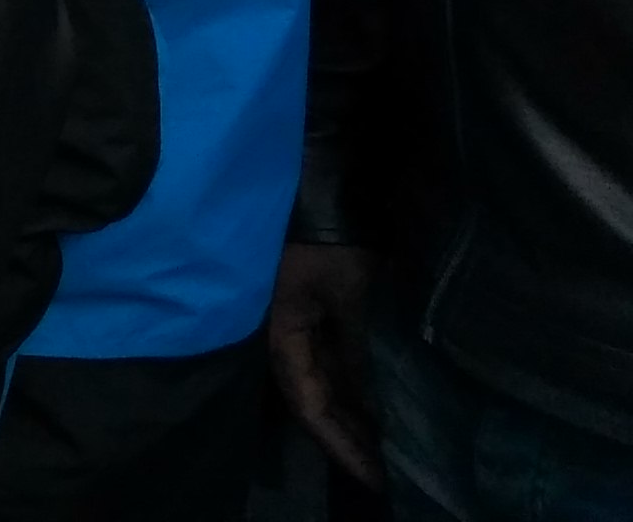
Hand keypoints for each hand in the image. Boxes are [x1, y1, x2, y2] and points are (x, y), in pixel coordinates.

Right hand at [268, 243, 377, 487]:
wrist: (315, 185)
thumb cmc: (325, 242)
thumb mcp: (346, 297)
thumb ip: (355, 352)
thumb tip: (373, 410)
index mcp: (279, 336)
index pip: (308, 406)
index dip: (340, 444)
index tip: (375, 478)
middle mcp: (281, 338)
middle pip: (312, 401)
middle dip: (346, 438)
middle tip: (385, 473)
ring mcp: (295, 326)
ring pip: (320, 384)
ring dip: (350, 416)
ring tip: (385, 448)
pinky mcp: (310, 314)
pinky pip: (328, 364)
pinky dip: (350, 388)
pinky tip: (374, 406)